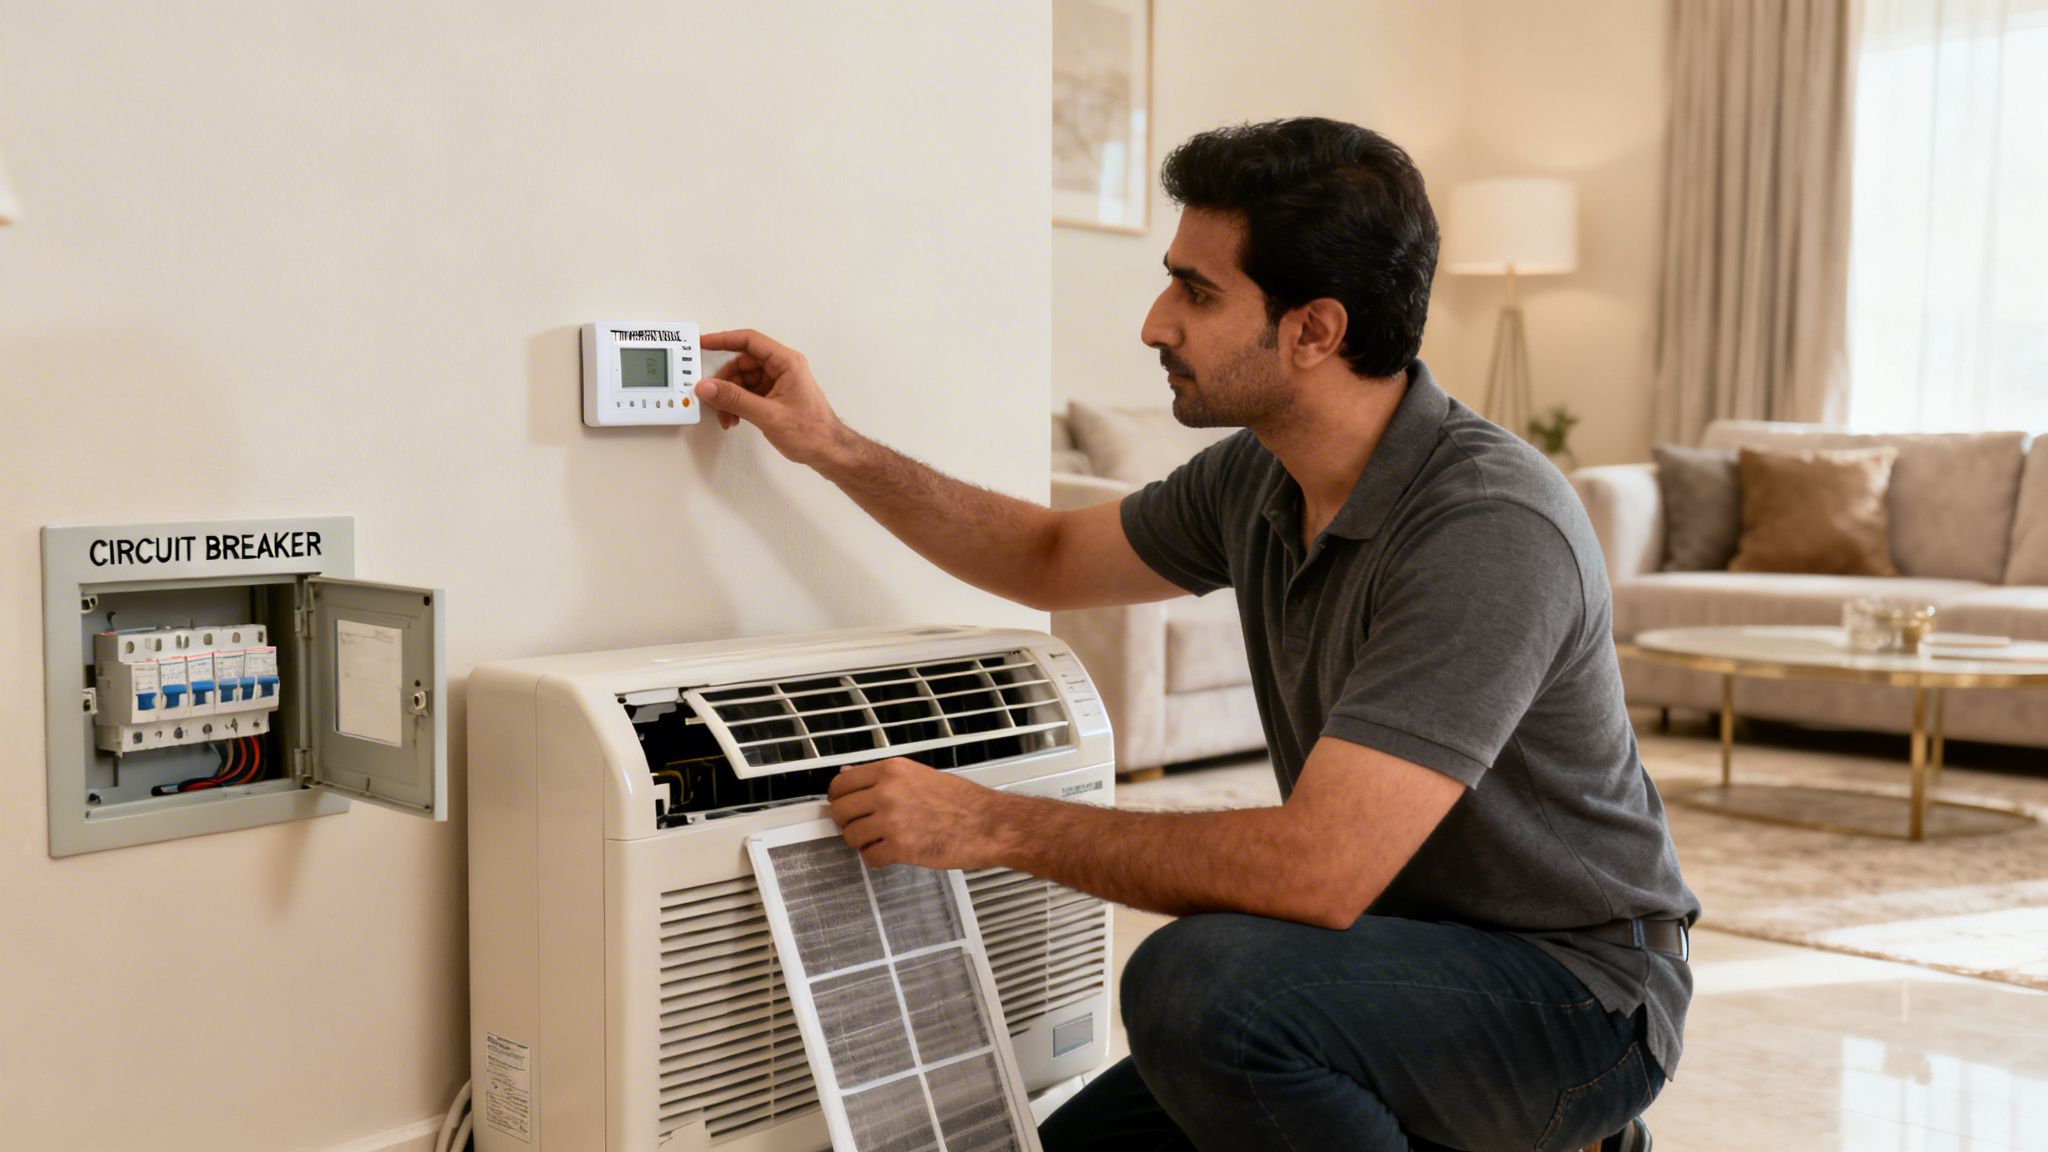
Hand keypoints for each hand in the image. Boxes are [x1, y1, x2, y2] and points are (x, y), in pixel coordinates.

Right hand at [696, 328, 856, 467]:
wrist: (828, 452)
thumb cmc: (811, 432)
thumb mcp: (768, 415)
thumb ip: (735, 399)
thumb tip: (707, 387)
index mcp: (786, 362)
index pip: (749, 341)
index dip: (723, 340)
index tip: (702, 343)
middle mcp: (782, 368)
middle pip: (742, 363)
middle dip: (725, 382)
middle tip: (712, 398)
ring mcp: (778, 382)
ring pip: (743, 380)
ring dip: (730, 398)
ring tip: (726, 417)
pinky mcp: (774, 396)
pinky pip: (748, 393)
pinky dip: (737, 405)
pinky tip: (734, 419)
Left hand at [827, 758, 1008, 869]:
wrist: (988, 824)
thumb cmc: (962, 802)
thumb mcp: (920, 776)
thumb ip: (887, 780)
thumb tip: (856, 783)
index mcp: (892, 770)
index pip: (841, 783)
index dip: (838, 798)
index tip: (844, 805)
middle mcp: (887, 792)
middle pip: (840, 811)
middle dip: (848, 822)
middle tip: (861, 827)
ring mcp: (891, 820)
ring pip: (851, 836)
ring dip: (862, 842)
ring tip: (881, 841)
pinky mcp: (899, 847)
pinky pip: (869, 858)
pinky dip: (877, 859)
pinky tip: (891, 853)